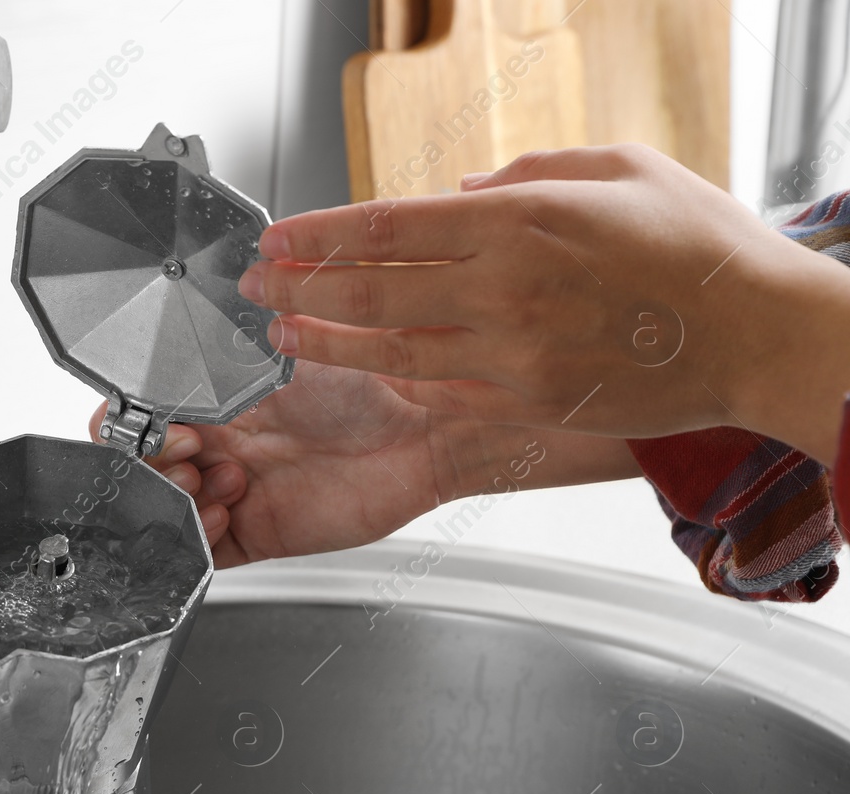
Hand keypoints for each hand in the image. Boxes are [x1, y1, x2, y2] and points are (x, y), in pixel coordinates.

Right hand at [88, 362, 638, 567]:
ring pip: (166, 510)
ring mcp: (240, 489)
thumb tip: (199, 301)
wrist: (435, 421)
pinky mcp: (263, 531)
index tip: (149, 410)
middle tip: (186, 444)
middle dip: (149, 458)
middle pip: (143, 467)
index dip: (131, 419)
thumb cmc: (382, 369)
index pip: (143, 414)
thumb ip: (241, 323)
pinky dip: (197, 539)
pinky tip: (220, 511)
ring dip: (171, 495)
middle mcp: (224, 442)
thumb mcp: (299, 332)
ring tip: (211, 474)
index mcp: (220, 394)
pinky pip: (207, 551)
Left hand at [239, 144, 849, 463]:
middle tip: (255, 285)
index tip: (276, 237)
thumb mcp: (618, 168)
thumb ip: (528, 172)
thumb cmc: (698, 248)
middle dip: (301, 287)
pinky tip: (361, 369)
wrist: (759, 334)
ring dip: (326, 341)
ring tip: (282, 332)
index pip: (389, 227)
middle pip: (373, 289)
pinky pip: (440, 392)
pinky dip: (394, 380)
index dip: (320, 235)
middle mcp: (505, 291)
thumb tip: (462, 190)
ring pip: (391, 350)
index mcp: (521, 222)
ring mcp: (512, 356)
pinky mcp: (526, 404)